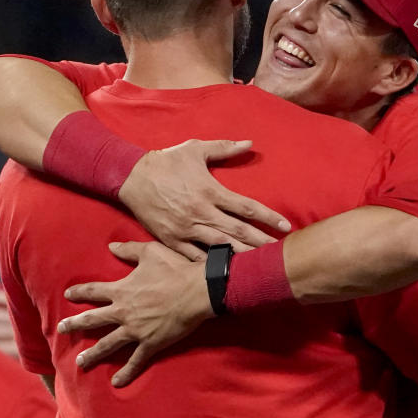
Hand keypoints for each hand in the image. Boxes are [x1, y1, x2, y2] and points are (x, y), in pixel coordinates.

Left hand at [57, 241, 213, 386]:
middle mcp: (123, 312)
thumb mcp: (151, 252)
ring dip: (93, 354)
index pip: (94, 291)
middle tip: (61, 329)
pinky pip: (136, 361)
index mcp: (122, 290)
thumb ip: (129, 250)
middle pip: (93, 320)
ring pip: (108, 344)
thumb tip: (111, 246)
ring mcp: (136, 330)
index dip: (80, 292)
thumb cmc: (175, 269)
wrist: (197, 290)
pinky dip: (126, 373)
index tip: (68, 295)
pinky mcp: (151, 343)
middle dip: (75, 325)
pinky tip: (116, 383)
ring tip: (80, 362)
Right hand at [117, 139, 290, 259]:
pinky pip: (194, 257)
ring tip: (259, 266)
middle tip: (280, 254)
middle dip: (261, 242)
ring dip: (241, 256)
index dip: (268, 217)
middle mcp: (201, 212)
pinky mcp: (172, 240)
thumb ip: (224, 148)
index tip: (285, 226)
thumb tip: (249, 143)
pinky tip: (225, 273)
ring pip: (219, 247)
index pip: (246, 207)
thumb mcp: (195, 149)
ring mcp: (186, 229)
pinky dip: (210, 266)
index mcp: (210, 191)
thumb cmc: (166, 161)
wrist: (131, 177)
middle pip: (238, 232)